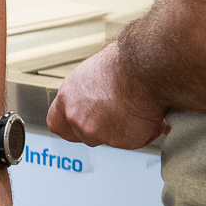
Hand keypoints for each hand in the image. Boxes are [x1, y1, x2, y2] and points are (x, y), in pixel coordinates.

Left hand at [47, 41, 169, 149]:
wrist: (143, 69)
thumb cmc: (124, 64)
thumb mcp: (94, 73)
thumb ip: (88, 93)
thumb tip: (100, 95)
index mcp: (68, 96)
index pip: (56, 123)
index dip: (69, 127)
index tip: (79, 126)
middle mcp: (76, 116)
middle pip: (83, 134)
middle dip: (101, 129)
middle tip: (119, 117)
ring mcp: (95, 131)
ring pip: (109, 139)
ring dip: (122, 130)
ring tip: (137, 111)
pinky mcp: (117, 141)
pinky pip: (131, 141)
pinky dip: (142, 133)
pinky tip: (149, 117)